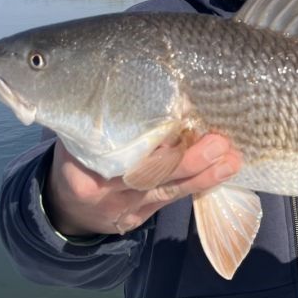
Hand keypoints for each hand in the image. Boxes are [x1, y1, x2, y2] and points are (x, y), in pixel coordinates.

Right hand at [43, 134, 241, 236]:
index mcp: (85, 167)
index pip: (120, 154)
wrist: (66, 207)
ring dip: (204, 175)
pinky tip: (224, 171)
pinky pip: (173, 201)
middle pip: (151, 176)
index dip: (152, 142)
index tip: (181, 121)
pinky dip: (200, 185)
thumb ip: (100, 118)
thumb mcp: (77, 138)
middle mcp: (106, 191)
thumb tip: (135, 80)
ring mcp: (125, 208)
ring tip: (231, 159)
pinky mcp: (141, 217)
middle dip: (188, 160)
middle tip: (218, 143)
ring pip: (168, 192)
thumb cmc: (79, 157)